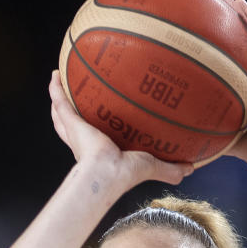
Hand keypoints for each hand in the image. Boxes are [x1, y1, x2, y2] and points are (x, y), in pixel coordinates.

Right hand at [48, 70, 193, 188]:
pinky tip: (55, 74)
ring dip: (60, 98)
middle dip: (72, 111)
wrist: (107, 173)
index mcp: (99, 150)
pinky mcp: (71, 122)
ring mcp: (75, 130)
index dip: (94, 128)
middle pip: (73, 123)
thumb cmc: (126, 173)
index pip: (95, 137)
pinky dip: (55, 88)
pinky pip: (60, 101)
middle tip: (77, 95)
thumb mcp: (152, 165)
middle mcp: (84, 140)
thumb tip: (191, 167)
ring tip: (62, 80)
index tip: (99, 116)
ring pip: (63, 112)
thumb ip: (169, 168)